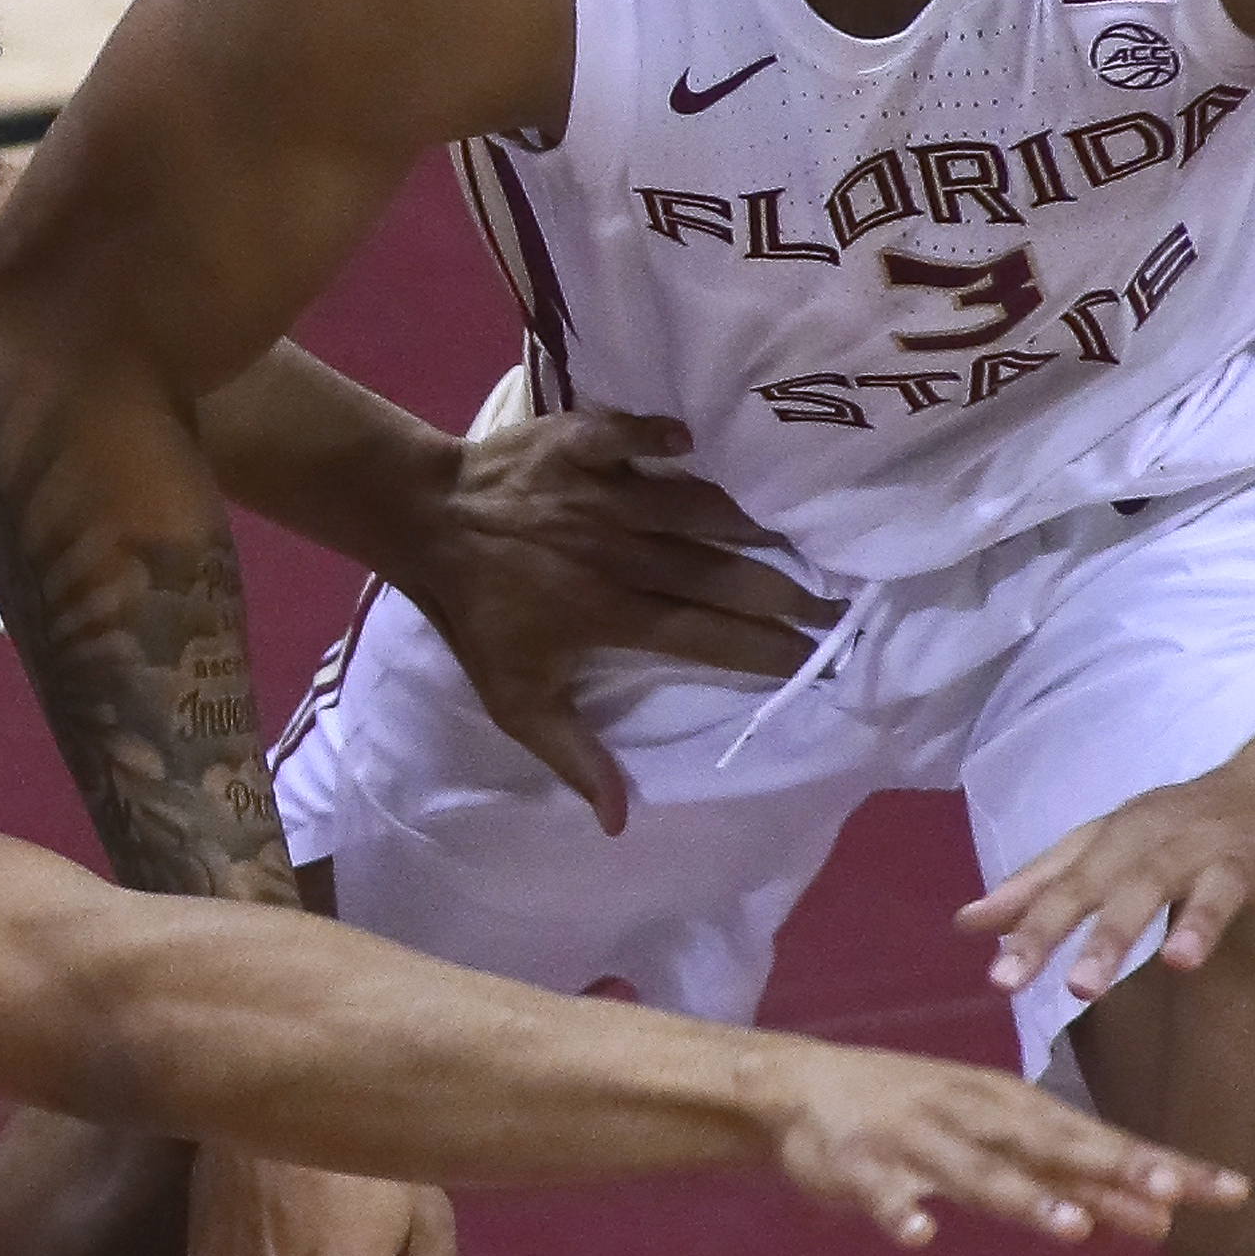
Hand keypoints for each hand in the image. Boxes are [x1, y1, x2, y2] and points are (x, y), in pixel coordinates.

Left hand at [389, 413, 837, 835]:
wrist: (423, 523)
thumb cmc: (477, 614)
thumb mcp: (515, 699)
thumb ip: (573, 758)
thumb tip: (620, 823)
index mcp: (608, 614)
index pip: (703, 635)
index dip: (760, 648)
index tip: (811, 656)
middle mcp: (616, 554)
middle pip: (714, 571)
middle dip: (777, 589)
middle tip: (831, 599)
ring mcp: (600, 493)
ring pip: (691, 504)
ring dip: (744, 515)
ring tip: (798, 528)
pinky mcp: (580, 442)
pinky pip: (630, 432)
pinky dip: (661, 433)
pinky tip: (696, 438)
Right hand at [754, 1043, 1246, 1250]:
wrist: (797, 1083)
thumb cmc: (917, 1116)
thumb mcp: (999, 1140)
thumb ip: (1071, 1182)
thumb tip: (1161, 1220)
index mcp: (1013, 1108)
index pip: (1101, 1140)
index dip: (1160, 1167)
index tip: (1228, 1192)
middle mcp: (973, 1115)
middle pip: (1053, 1146)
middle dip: (1111, 1169)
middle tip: (1172, 1197)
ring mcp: (914, 1136)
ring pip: (975, 1170)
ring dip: (1022, 1196)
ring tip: (1071, 1228)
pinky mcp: (855, 1161)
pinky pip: (880, 1190)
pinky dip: (899, 1210)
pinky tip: (921, 1236)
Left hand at [956, 751, 1254, 1001]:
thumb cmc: (1179, 825)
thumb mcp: (1104, 846)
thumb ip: (1040, 887)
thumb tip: (965, 923)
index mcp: (1125, 839)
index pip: (1072, 888)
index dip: (1036, 932)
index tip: (1000, 980)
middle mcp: (1180, 841)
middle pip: (1140, 886)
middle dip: (1110, 935)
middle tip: (1080, 989)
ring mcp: (1244, 850)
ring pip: (1220, 884)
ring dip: (1201, 921)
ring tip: (1181, 962)